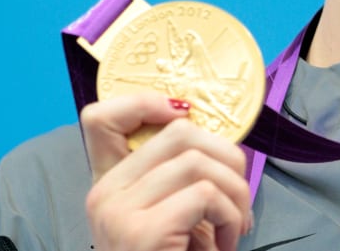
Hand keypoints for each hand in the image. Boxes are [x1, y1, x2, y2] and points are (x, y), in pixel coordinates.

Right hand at [81, 93, 251, 250]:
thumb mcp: (172, 216)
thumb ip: (178, 178)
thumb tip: (218, 136)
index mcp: (107, 185)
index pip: (101, 117)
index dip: (149, 102)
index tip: (189, 115)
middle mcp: (103, 194)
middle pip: (179, 132)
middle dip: (227, 157)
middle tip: (237, 197)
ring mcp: (118, 212)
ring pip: (200, 162)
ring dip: (235, 193)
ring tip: (234, 227)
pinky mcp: (143, 231)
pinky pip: (207, 194)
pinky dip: (230, 216)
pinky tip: (225, 243)